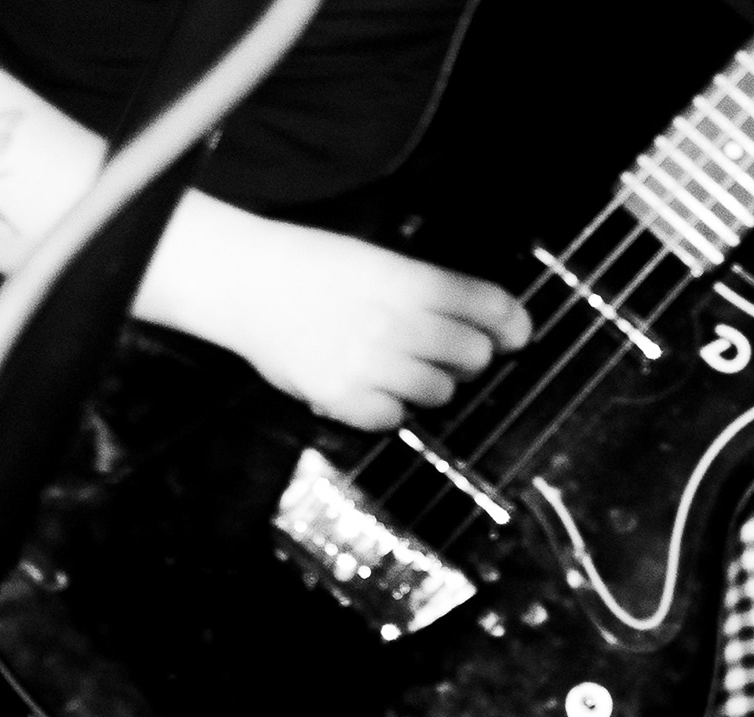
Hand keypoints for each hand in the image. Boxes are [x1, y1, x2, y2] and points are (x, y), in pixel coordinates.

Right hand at [147, 196, 528, 429]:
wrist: (237, 280)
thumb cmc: (309, 268)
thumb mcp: (374, 261)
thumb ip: (432, 291)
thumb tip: (500, 327)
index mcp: (406, 281)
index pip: (485, 306)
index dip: (510, 324)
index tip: (515, 336)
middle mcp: (396, 322)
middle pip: (473, 355)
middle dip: (465, 356)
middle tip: (437, 350)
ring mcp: (372, 363)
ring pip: (441, 392)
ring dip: (427, 383)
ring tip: (392, 363)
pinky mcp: (346, 398)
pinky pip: (396, 417)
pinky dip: (387, 406)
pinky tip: (365, 383)